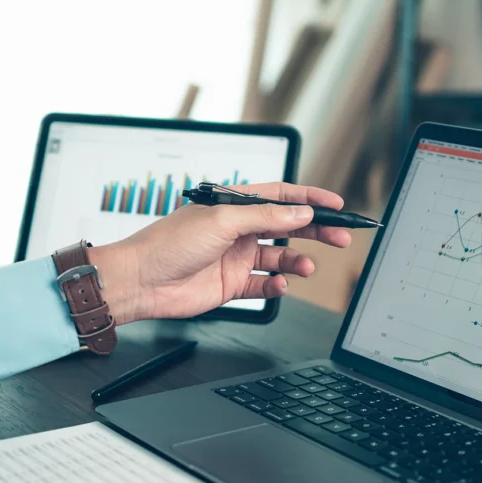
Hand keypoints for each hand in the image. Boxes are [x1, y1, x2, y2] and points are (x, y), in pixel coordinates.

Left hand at [88, 182, 350, 322]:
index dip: (310, 198)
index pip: (281, 196)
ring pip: (280, 257)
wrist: (141, 282)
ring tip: (306, 267)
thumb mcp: (222, 221)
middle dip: (316, 230)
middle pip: (288, 226)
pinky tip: (280, 285)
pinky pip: (264, 284)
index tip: (336, 204)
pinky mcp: (232, 284)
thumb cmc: (168, 244)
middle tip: (340, 237)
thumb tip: (301, 211)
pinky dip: (276, 286)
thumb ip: (265, 217)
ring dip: (297, 261)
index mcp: (235, 205)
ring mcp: (236, 257)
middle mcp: (238, 230)